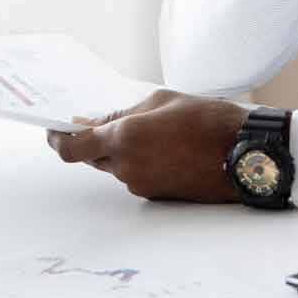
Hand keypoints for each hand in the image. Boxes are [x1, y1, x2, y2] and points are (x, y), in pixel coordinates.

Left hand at [46, 88, 247, 202]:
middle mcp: (127, 167)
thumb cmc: (208, 120)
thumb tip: (98, 121)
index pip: (71, 148)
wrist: (245, 154)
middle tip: (106, 122)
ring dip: (124, 151)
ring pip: (118, 167)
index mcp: (124, 138)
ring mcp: (142, 185)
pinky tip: (167, 148)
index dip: (56, 139)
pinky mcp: (158, 196)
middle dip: (96, 141)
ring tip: (155, 132)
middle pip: (93, 158)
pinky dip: (142, 162)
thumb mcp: (162, 101)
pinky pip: (138, 176)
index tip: (53, 130)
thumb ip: (125, 112)